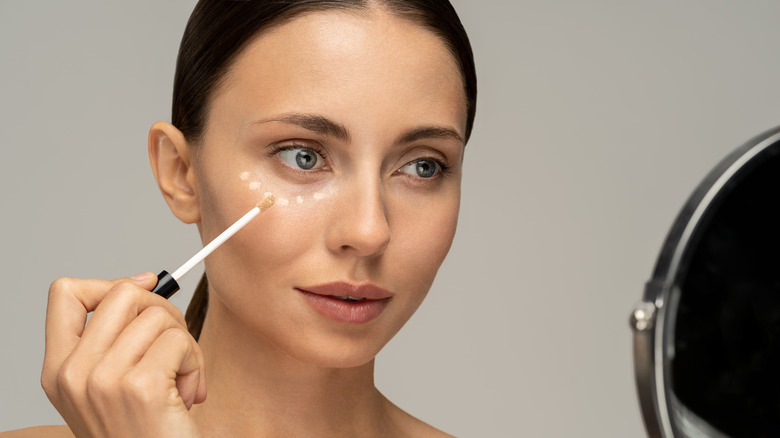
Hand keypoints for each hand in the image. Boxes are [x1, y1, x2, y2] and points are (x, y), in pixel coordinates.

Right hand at [41, 273, 205, 437]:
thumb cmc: (144, 429)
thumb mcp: (111, 383)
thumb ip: (115, 337)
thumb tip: (143, 281)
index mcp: (59, 369)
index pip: (66, 293)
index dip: (110, 283)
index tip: (142, 292)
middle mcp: (72, 374)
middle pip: (124, 293)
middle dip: (163, 312)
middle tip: (173, 347)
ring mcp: (102, 380)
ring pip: (158, 314)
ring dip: (184, 344)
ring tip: (180, 379)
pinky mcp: (139, 387)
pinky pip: (179, 340)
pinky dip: (194, 363)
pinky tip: (188, 393)